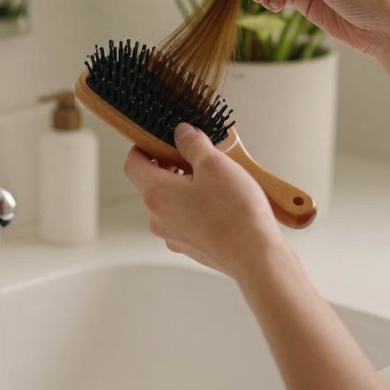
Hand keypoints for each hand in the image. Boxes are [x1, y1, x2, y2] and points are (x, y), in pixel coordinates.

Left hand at [124, 123, 288, 279]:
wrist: (256, 256)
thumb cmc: (234, 212)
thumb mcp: (214, 163)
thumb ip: (192, 144)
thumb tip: (181, 133)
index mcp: (156, 194)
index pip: (133, 164)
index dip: (143, 148)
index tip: (158, 140)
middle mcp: (158, 218)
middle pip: (152, 184)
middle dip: (170, 166)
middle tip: (195, 156)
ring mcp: (174, 236)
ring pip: (171, 203)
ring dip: (185, 187)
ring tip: (214, 180)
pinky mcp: (192, 247)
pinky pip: (187, 220)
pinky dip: (197, 207)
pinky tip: (222, 202)